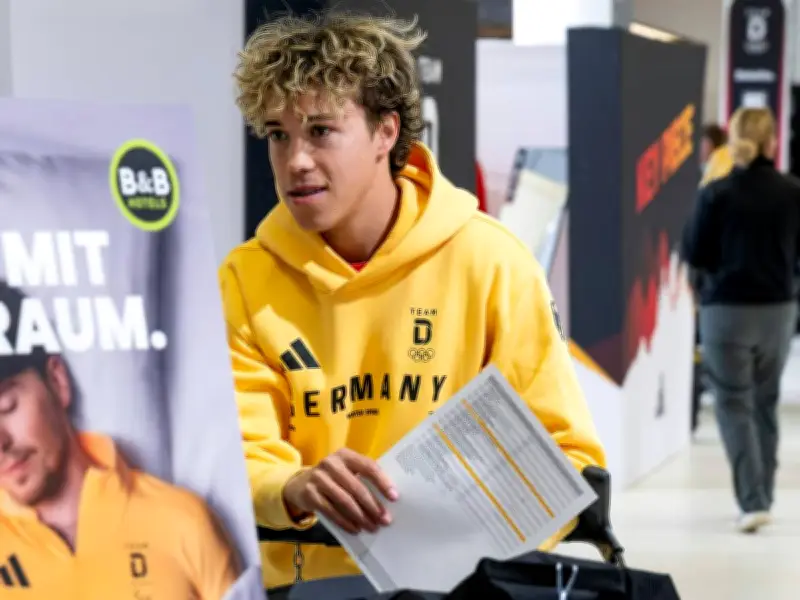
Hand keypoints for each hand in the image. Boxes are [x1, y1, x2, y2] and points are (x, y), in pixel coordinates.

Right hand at [283, 448, 397, 534]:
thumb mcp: (345, 471)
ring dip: (361, 517)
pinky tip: (355, 529)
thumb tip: (387, 500)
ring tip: (372, 527)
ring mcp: (319, 478)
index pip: (368, 467)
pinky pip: (331, 511)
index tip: (394, 497)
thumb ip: (362, 479)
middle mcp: (331, 463)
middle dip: (373, 506)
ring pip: (345, 501)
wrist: (300, 484)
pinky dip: (345, 522)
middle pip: (357, 487)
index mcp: (345, 455)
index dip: (382, 482)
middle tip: (385, 520)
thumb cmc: (333, 479)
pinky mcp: (310, 494)